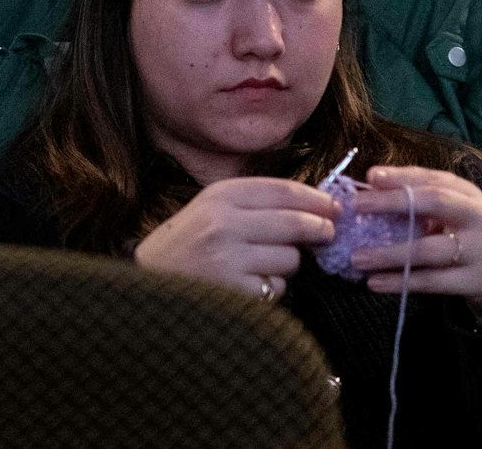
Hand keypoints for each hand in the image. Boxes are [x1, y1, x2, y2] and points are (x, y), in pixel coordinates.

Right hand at [133, 178, 338, 300]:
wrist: (146, 281)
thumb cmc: (187, 244)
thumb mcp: (212, 210)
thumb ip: (256, 205)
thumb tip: (319, 207)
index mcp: (219, 195)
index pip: (282, 190)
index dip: (316, 198)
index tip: (335, 207)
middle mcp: (224, 222)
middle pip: (296, 223)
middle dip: (319, 230)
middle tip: (327, 234)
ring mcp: (229, 258)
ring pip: (291, 258)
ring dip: (287, 264)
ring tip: (262, 265)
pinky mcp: (234, 291)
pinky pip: (277, 287)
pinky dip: (272, 288)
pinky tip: (249, 284)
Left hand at [350, 166, 481, 322]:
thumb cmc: (467, 233)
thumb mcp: (451, 209)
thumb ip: (417, 196)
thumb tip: (370, 182)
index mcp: (468, 194)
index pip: (433, 179)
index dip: (400, 176)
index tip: (369, 177)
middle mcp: (478, 217)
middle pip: (435, 203)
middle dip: (393, 202)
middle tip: (357, 205)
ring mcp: (480, 250)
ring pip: (429, 250)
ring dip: (389, 254)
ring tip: (357, 257)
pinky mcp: (476, 281)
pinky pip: (433, 282)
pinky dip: (401, 282)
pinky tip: (374, 282)